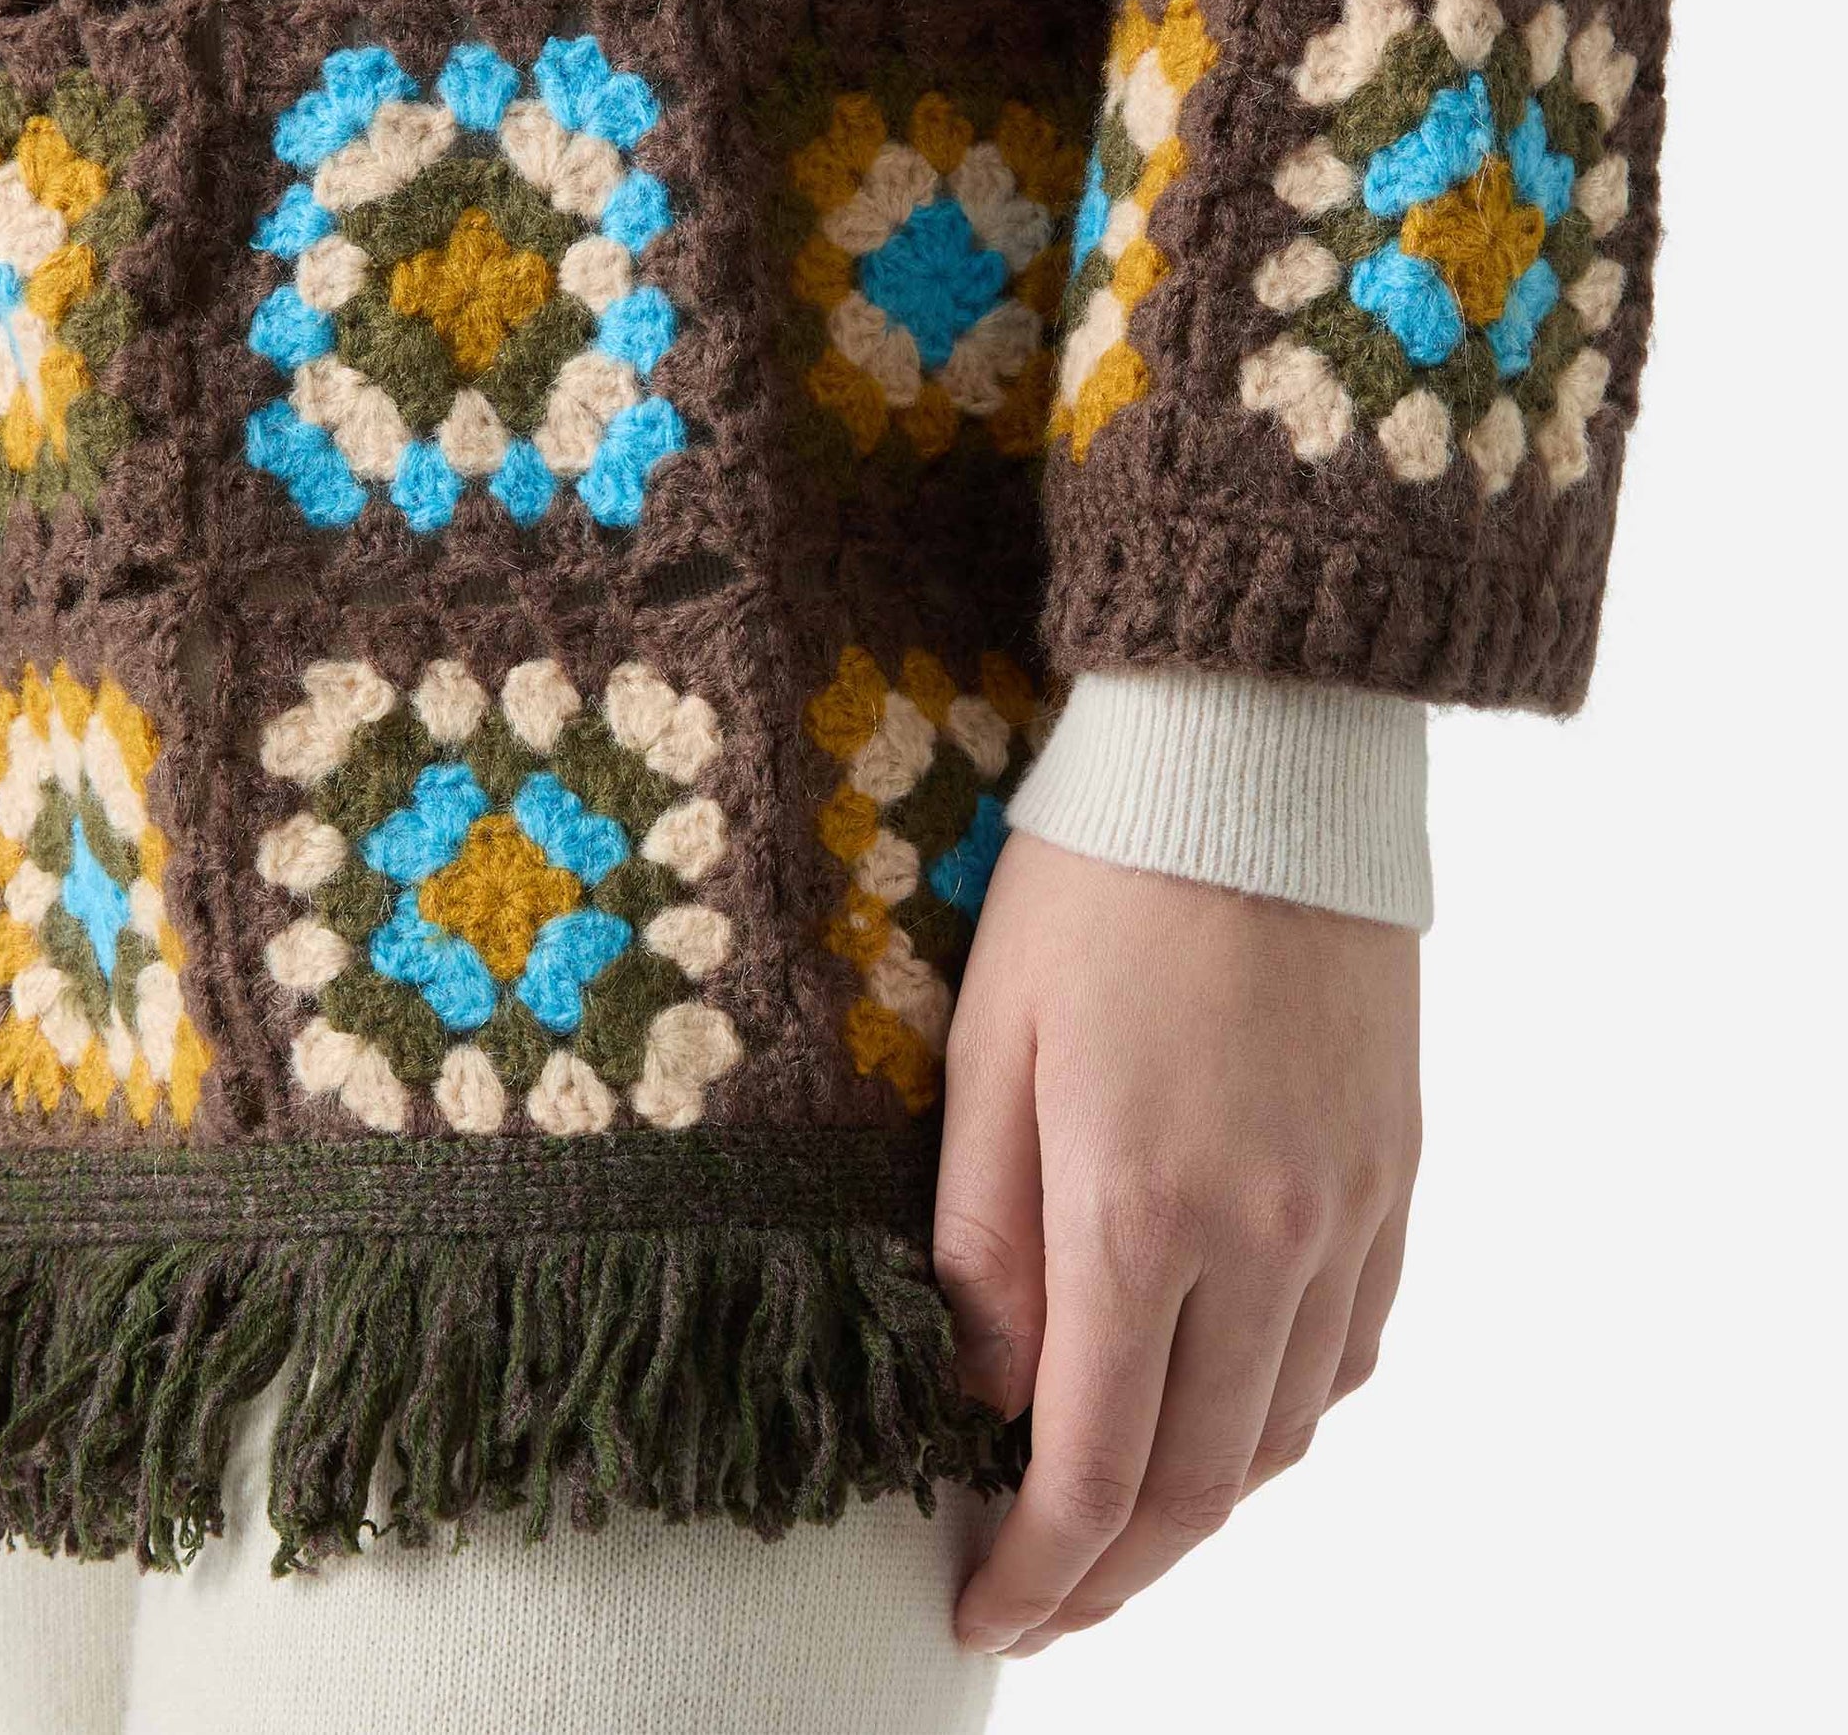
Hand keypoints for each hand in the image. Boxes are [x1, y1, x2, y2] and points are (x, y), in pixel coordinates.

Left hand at [937, 831, 1420, 1656]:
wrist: (1255, 760)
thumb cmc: (1095, 883)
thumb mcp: (991, 1045)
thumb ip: (982, 1236)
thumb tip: (978, 1391)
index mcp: (1140, 1205)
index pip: (1094, 1464)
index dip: (1038, 1568)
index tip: (985, 1615)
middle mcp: (1265, 1233)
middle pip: (1202, 1480)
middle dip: (1116, 1572)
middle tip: (1044, 1604)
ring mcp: (1347, 1207)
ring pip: (1287, 1431)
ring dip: (1204, 1507)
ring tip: (1124, 1524)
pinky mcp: (1395, 1167)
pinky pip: (1353, 1346)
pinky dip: (1287, 1415)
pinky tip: (1232, 1410)